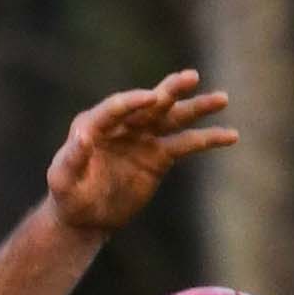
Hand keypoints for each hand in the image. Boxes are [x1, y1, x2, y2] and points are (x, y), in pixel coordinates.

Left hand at [45, 71, 237, 236]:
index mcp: (96, 123)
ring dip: (197, 107)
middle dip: (170, 91)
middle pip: (150, 104)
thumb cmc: (68, 195)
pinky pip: (187, 144)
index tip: (151, 97)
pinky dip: (208, 139)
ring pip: (174, 118)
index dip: (133, 101)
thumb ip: (72, 157)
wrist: (84, 216)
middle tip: (191, 78)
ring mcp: (144, 137)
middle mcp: (124, 124)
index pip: (117, 107)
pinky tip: (231, 135)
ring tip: (222, 98)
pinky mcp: (160, 156)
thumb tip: (82, 136)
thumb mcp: (62, 179)